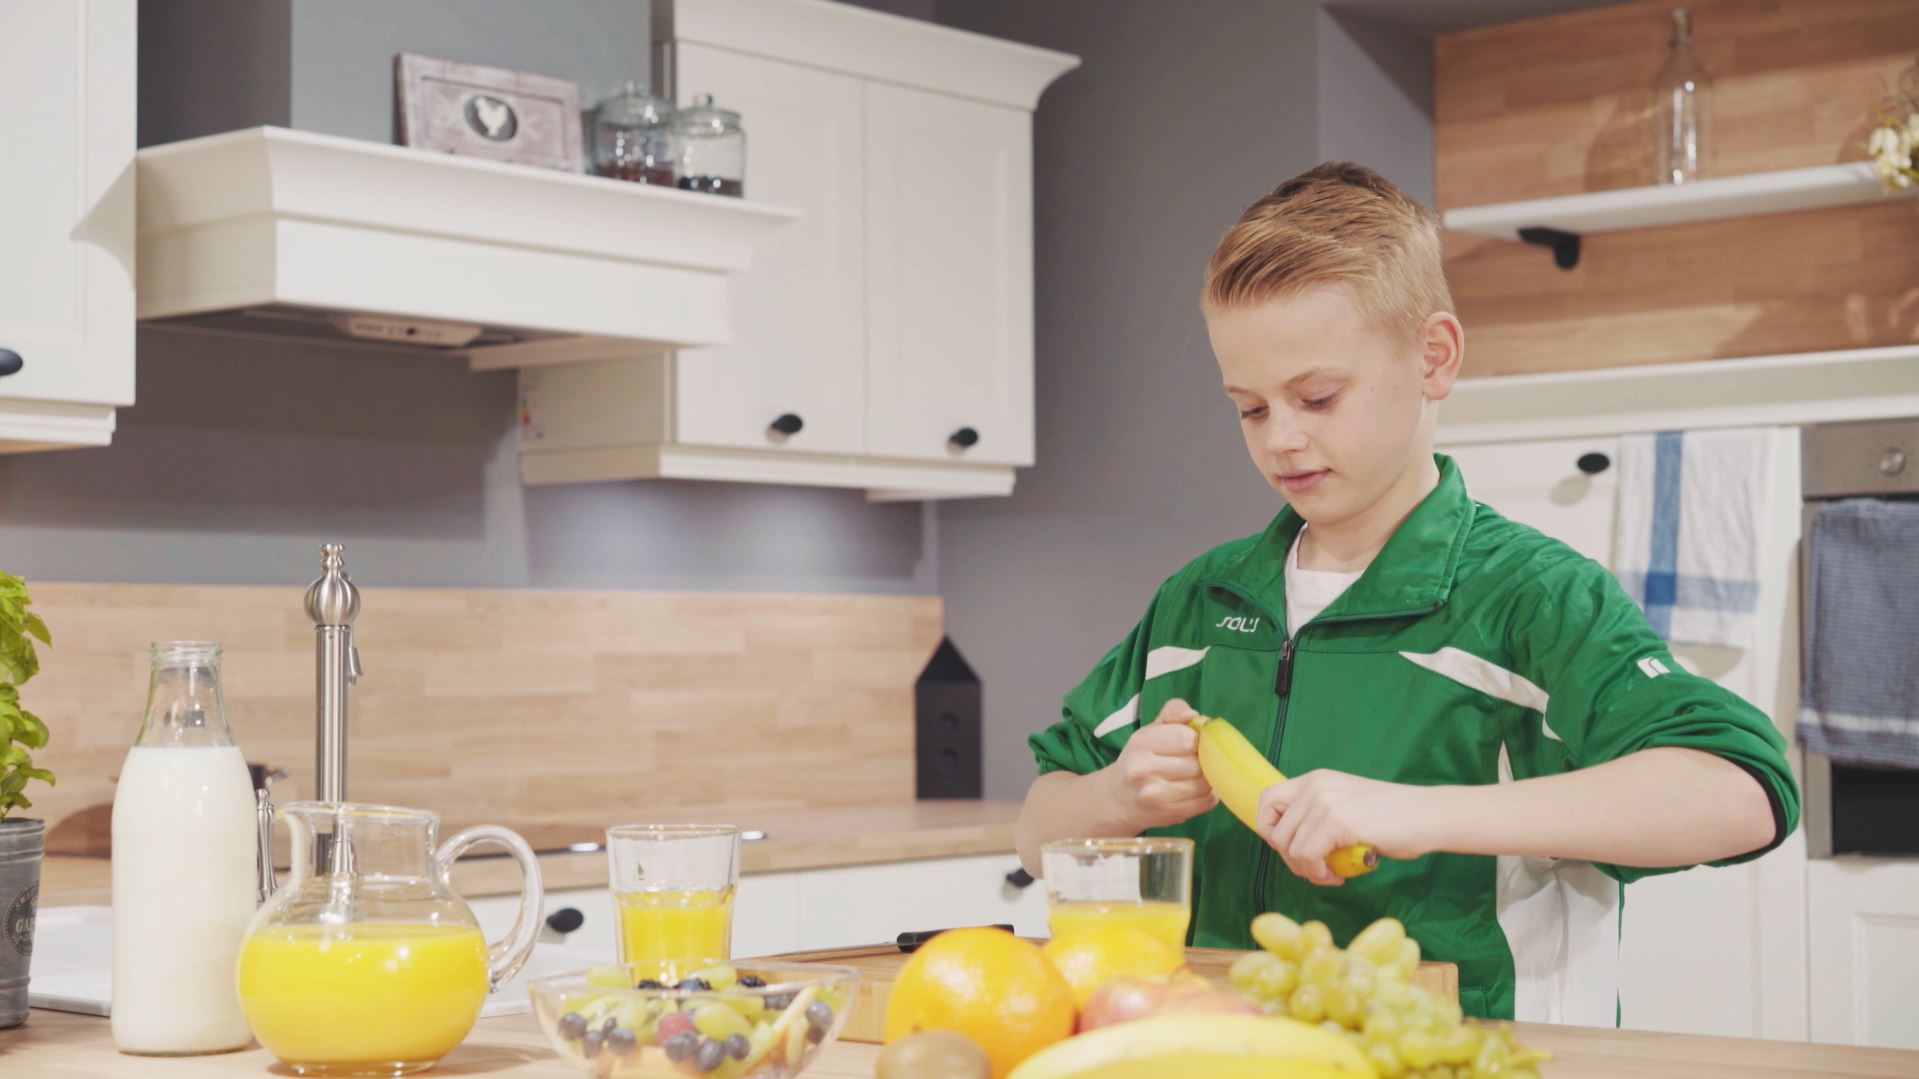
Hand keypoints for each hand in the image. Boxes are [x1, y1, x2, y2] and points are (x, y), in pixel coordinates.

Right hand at [1105, 698, 1217, 830]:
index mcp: (1140, 743)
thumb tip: (1195, 715)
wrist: (1118, 799)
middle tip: (1195, 759)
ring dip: (1207, 778)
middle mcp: (1143, 771)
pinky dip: (1208, 794)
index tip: (1192, 741)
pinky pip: (1207, 801)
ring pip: (1205, 783)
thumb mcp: (1151, 730)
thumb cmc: (1140, 758)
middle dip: (1203, 759)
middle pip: (1198, 763)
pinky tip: (1195, 790)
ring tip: (1195, 774)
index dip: (1197, 738)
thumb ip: (1173, 714)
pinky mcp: (1169, 815)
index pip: (1186, 739)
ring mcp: (1156, 797)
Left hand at [1256, 770, 1437, 885]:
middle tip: (1317, 870)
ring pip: (1290, 849)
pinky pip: (1307, 857)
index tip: (1293, 850)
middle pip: (1275, 832)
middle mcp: (1314, 786)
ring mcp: (1324, 801)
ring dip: (1308, 871)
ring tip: (1332, 875)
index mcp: (1314, 780)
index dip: (1271, 830)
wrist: (1428, 815)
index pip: (1267, 801)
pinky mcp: (1336, 820)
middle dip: (1292, 860)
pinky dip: (1319, 874)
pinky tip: (1339, 876)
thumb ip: (1317, 817)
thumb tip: (1290, 847)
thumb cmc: (1392, 819)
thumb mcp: (1345, 806)